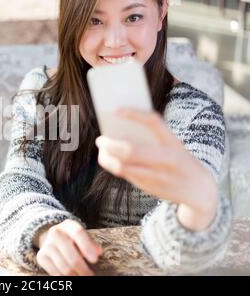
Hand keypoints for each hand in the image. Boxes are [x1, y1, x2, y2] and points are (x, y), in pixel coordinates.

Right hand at [35, 219, 101, 275]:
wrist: (52, 238)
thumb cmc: (72, 239)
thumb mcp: (82, 236)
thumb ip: (91, 243)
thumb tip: (98, 252)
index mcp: (68, 225)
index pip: (78, 233)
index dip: (87, 246)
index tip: (95, 259)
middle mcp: (55, 233)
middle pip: (72, 256)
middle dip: (84, 269)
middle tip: (90, 275)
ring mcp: (47, 245)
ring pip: (65, 268)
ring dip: (76, 276)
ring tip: (82, 276)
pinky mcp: (41, 257)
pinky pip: (56, 273)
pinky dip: (66, 277)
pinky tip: (72, 276)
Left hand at [96, 109, 217, 230]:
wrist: (200, 190)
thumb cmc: (181, 160)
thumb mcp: (174, 145)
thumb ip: (153, 138)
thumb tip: (121, 130)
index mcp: (174, 143)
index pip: (153, 122)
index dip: (134, 114)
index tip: (116, 110)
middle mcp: (167, 159)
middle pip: (131, 150)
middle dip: (111, 144)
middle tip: (101, 139)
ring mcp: (158, 176)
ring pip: (124, 166)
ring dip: (108, 158)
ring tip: (102, 150)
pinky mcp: (150, 187)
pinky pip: (126, 175)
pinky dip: (114, 166)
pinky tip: (109, 160)